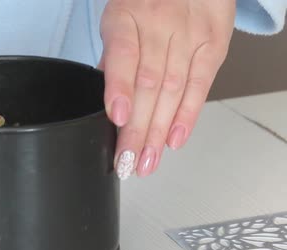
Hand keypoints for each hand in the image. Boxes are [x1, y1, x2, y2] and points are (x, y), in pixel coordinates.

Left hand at [98, 0, 235, 178]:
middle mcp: (159, 25)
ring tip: (146, 162)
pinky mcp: (213, 45)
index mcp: (127, 17)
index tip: (116, 118)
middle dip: (137, 129)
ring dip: (159, 133)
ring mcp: (190, 36)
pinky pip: (200, 85)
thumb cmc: (147, 0)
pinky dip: (187, 116)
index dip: (120, 89)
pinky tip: (174, 141)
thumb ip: (114, 56)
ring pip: (173, 92)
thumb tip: (108, 99)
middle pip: (148, 84)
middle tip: (127, 162)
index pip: (124, 56)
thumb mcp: (120, 18)